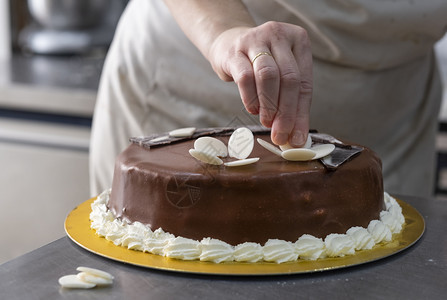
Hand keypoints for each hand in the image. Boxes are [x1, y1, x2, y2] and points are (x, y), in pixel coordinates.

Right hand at [208, 21, 312, 146]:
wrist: (228, 43)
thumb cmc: (260, 64)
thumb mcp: (281, 76)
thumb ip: (291, 103)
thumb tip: (297, 138)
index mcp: (299, 40)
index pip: (304, 82)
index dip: (301, 113)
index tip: (298, 138)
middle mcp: (279, 34)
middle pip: (289, 78)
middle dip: (286, 112)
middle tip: (280, 135)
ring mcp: (255, 40)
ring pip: (268, 76)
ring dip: (269, 105)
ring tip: (266, 122)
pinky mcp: (234, 50)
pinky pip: (245, 77)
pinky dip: (250, 98)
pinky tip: (253, 109)